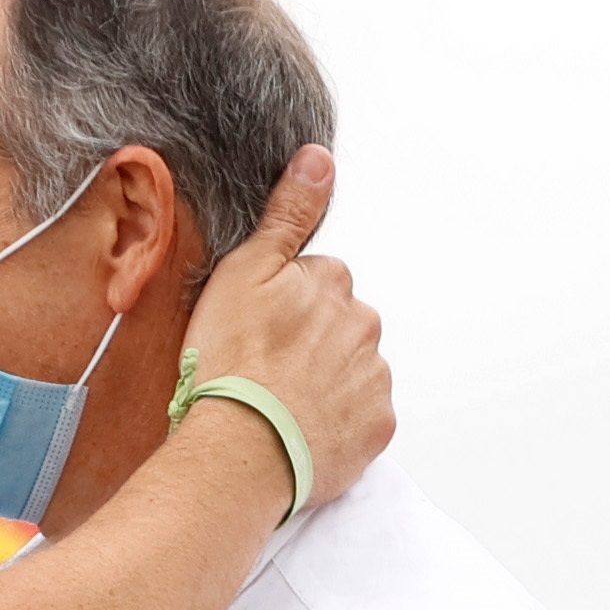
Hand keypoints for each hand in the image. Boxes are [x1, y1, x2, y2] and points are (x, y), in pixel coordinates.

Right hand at [174, 148, 391, 512]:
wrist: (241, 450)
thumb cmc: (231, 363)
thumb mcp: (245, 271)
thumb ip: (287, 213)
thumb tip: (319, 159)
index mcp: (334, 283)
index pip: (315, 283)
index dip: (280, 307)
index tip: (255, 331)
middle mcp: (366, 325)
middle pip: (338, 327)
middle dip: (309, 344)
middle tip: (265, 371)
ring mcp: (375, 379)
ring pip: (350, 372)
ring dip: (322, 383)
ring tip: (279, 405)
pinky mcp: (378, 428)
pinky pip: (360, 419)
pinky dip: (336, 423)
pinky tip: (301, 429)